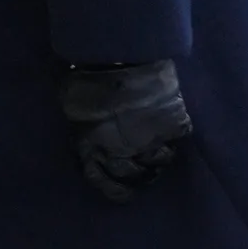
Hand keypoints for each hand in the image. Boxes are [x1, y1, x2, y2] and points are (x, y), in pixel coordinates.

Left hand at [62, 61, 192, 203]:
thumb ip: (78, 122)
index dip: (113, 190)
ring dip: (159, 156)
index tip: (124, 194)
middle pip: (134, 175)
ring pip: (160, 161)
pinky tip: (173, 125)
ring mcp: (149, 140)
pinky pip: (179, 137)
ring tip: (160, 149)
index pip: (101, 181)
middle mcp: (120, 150)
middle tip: (146, 170)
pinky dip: (176, 133)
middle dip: (139, 174)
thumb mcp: (69, 101)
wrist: (121, 54)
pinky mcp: (173, 125)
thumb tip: (81, 129)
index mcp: (91, 146)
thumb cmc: (84, 73)